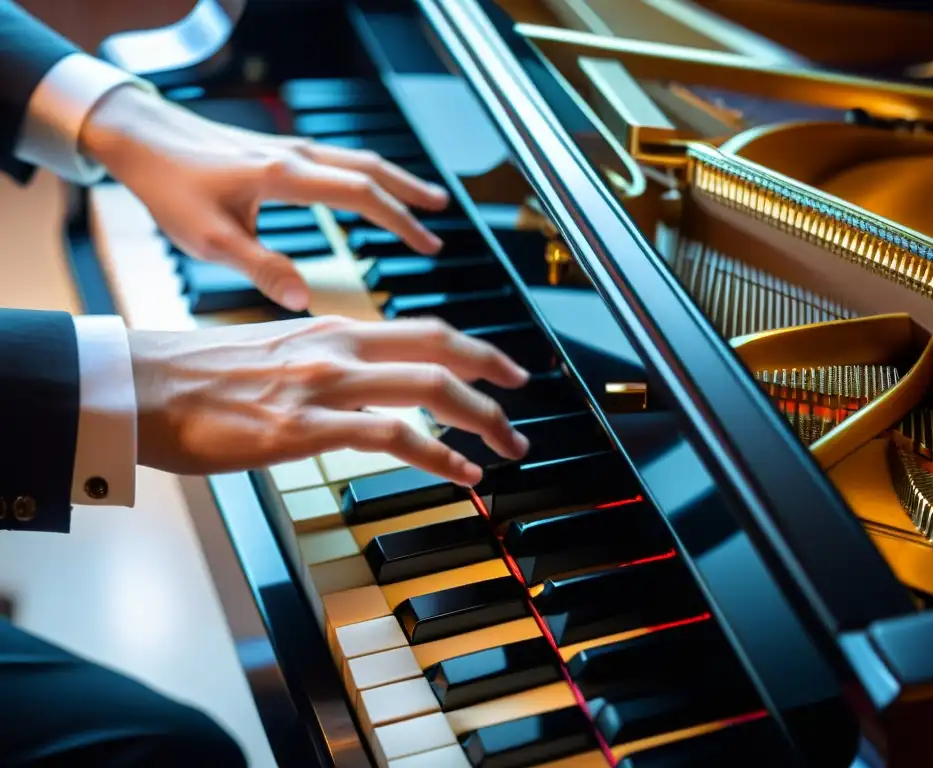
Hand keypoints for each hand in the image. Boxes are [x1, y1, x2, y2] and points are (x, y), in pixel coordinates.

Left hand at [80, 86, 448, 311]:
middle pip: (371, 169)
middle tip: (442, 214)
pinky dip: (366, 174)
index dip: (400, 220)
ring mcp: (290, 150)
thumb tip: (303, 300)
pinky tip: (368, 189)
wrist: (141, 137)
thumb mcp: (211, 239)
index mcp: (286, 178)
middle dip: (410, 193)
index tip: (428, 244)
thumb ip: (261, 268)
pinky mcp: (279, 152)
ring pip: (357, 159)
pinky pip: (338, 159)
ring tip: (423, 198)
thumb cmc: (171, 187)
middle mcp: (296, 158)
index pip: (362, 195)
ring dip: (394, 179)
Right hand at [128, 317, 529, 485]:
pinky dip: (438, 455)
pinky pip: (392, 436)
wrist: (140, 386)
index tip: (502, 367)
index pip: (421, 330)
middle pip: (440, 349)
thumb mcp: (274, 354)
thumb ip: (323, 365)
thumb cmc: (197, 376)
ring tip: (507, 446)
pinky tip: (462, 474)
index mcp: (330, 329)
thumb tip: (358, 390)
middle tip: (521, 403)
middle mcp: (336, 348)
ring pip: (428, 388)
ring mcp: (323, 385)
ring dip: (481, 418)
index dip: (472, 348)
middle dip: (493, 377)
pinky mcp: (304, 428)